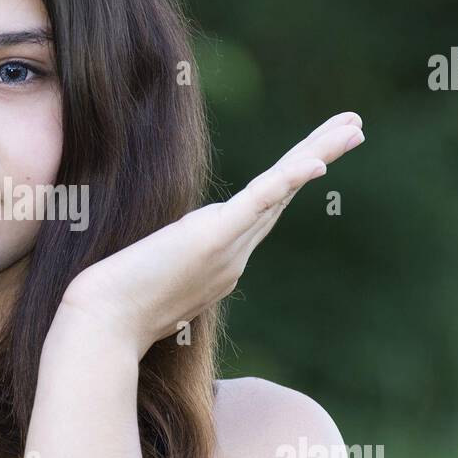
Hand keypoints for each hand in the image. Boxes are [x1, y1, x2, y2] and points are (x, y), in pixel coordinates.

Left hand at [59, 111, 364, 359]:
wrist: (103, 329)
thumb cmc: (111, 310)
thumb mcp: (145, 279)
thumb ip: (163, 265)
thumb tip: (157, 254)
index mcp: (221, 262)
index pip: (262, 211)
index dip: (291, 180)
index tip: (313, 159)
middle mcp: (234, 257)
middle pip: (284, 196)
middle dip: (319, 158)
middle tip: (354, 130)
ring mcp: (227, 250)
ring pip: (281, 192)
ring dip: (319, 155)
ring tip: (352, 127)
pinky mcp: (212, 240)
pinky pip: (257, 204)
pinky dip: (288, 181)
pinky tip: (315, 162)